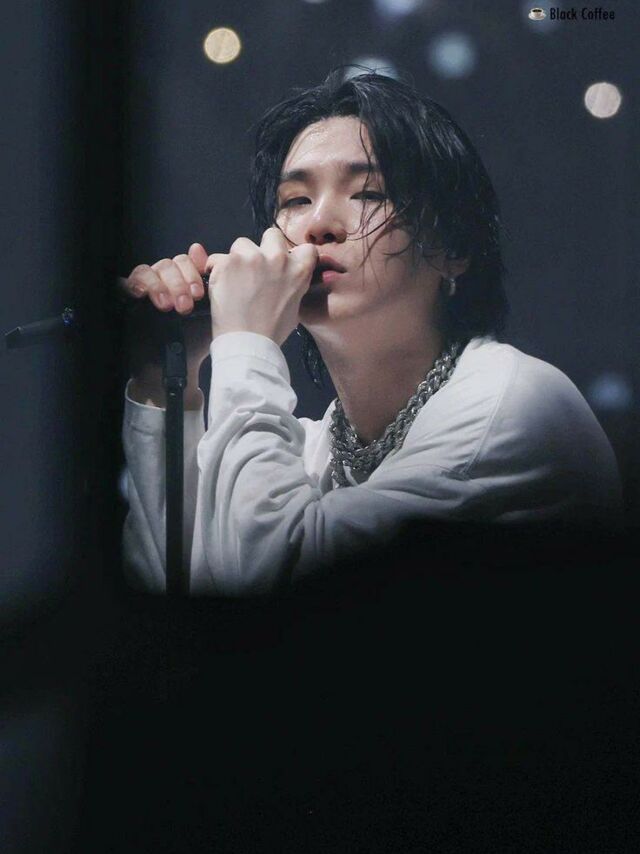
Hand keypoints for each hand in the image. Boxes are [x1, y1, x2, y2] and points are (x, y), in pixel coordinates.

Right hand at [124, 242, 211, 363]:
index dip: (192, 273)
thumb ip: (213, 291)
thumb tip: (210, 264)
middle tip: (185, 306)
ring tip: (166, 307)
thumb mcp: (211, 318)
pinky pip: (125, 283)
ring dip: (158, 286)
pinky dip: (133, 284)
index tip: (199, 294)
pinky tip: (140, 293)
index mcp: (185, 282)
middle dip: (178, 284)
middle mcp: (166, 282)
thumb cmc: (194, 342)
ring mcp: (147, 289)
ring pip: (148, 271)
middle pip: (168, 265)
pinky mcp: (129, 300)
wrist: (175, 368)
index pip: (186, 262)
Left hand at [205, 227, 317, 345]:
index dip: (293, 253)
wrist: (248, 344)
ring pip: (241, 245)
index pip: (306, 248)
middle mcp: (278, 258)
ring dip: (237, 259)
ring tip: (234, 283)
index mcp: (299, 270)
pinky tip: (219, 288)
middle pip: (271, 235)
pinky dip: (216, 271)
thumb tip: (291, 278)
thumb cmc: (272, 332)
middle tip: (255, 269)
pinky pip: (217, 259)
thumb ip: (293, 285)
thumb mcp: (294, 307)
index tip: (284, 262)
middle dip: (263, 248)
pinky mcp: (228, 263)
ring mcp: (252, 258)